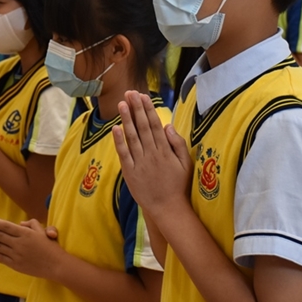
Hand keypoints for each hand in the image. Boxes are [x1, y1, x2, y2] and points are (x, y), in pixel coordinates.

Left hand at [0, 217, 65, 279]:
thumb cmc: (51, 246)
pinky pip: (0, 258)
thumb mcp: (42, 231)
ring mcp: (16, 255)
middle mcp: (19, 243)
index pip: (6, 226)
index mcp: (26, 233)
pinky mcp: (16, 265)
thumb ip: (30, 225)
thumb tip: (19, 224)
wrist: (56, 265)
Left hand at [112, 92, 192, 214]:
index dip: (149, 109)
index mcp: (165, 150)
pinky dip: (119, 141)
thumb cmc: (178, 185)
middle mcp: (152, 154)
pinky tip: (115, 128)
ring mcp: (140, 163)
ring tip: (121, 104)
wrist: (167, 208)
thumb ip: (177, 144)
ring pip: (132, 137)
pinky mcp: (130, 173)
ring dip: (126, 119)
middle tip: (130, 93)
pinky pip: (124, 154)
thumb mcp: (186, 163)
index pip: (155, 125)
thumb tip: (168, 125)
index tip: (143, 96)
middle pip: (142, 127)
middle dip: (136, 108)